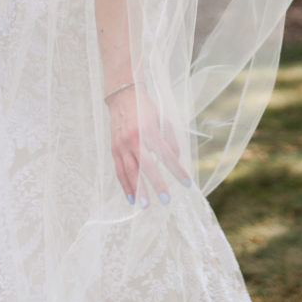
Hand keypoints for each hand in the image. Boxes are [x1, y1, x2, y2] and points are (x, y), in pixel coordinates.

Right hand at [106, 84, 190, 206]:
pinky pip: (119, 171)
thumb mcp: (162, 119)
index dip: (177, 169)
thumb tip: (176, 160)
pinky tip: (131, 198)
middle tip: (166, 200)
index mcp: (149, 130)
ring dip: (138, 189)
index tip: (187, 183)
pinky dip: (125, 185)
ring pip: (130, 171)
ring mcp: (122, 145)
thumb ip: (170, 139)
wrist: (122, 96)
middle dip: (157, 184)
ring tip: (146, 205)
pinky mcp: (114, 149)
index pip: (166, 154)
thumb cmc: (145, 108)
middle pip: (147, 166)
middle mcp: (134, 138)